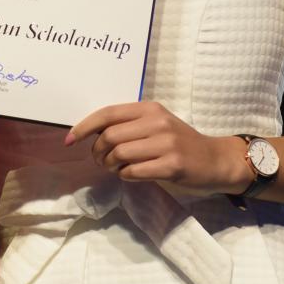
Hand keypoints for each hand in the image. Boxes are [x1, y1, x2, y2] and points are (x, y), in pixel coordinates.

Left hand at [66, 101, 245, 196]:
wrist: (214, 159)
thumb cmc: (179, 142)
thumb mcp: (156, 124)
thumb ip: (129, 125)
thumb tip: (91, 133)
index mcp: (149, 108)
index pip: (107, 113)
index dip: (83, 127)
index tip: (69, 140)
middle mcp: (157, 122)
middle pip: (110, 137)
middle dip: (97, 152)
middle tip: (101, 161)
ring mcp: (166, 143)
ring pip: (119, 154)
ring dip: (110, 165)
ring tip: (116, 168)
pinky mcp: (172, 165)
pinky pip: (133, 172)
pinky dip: (125, 176)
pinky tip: (131, 175)